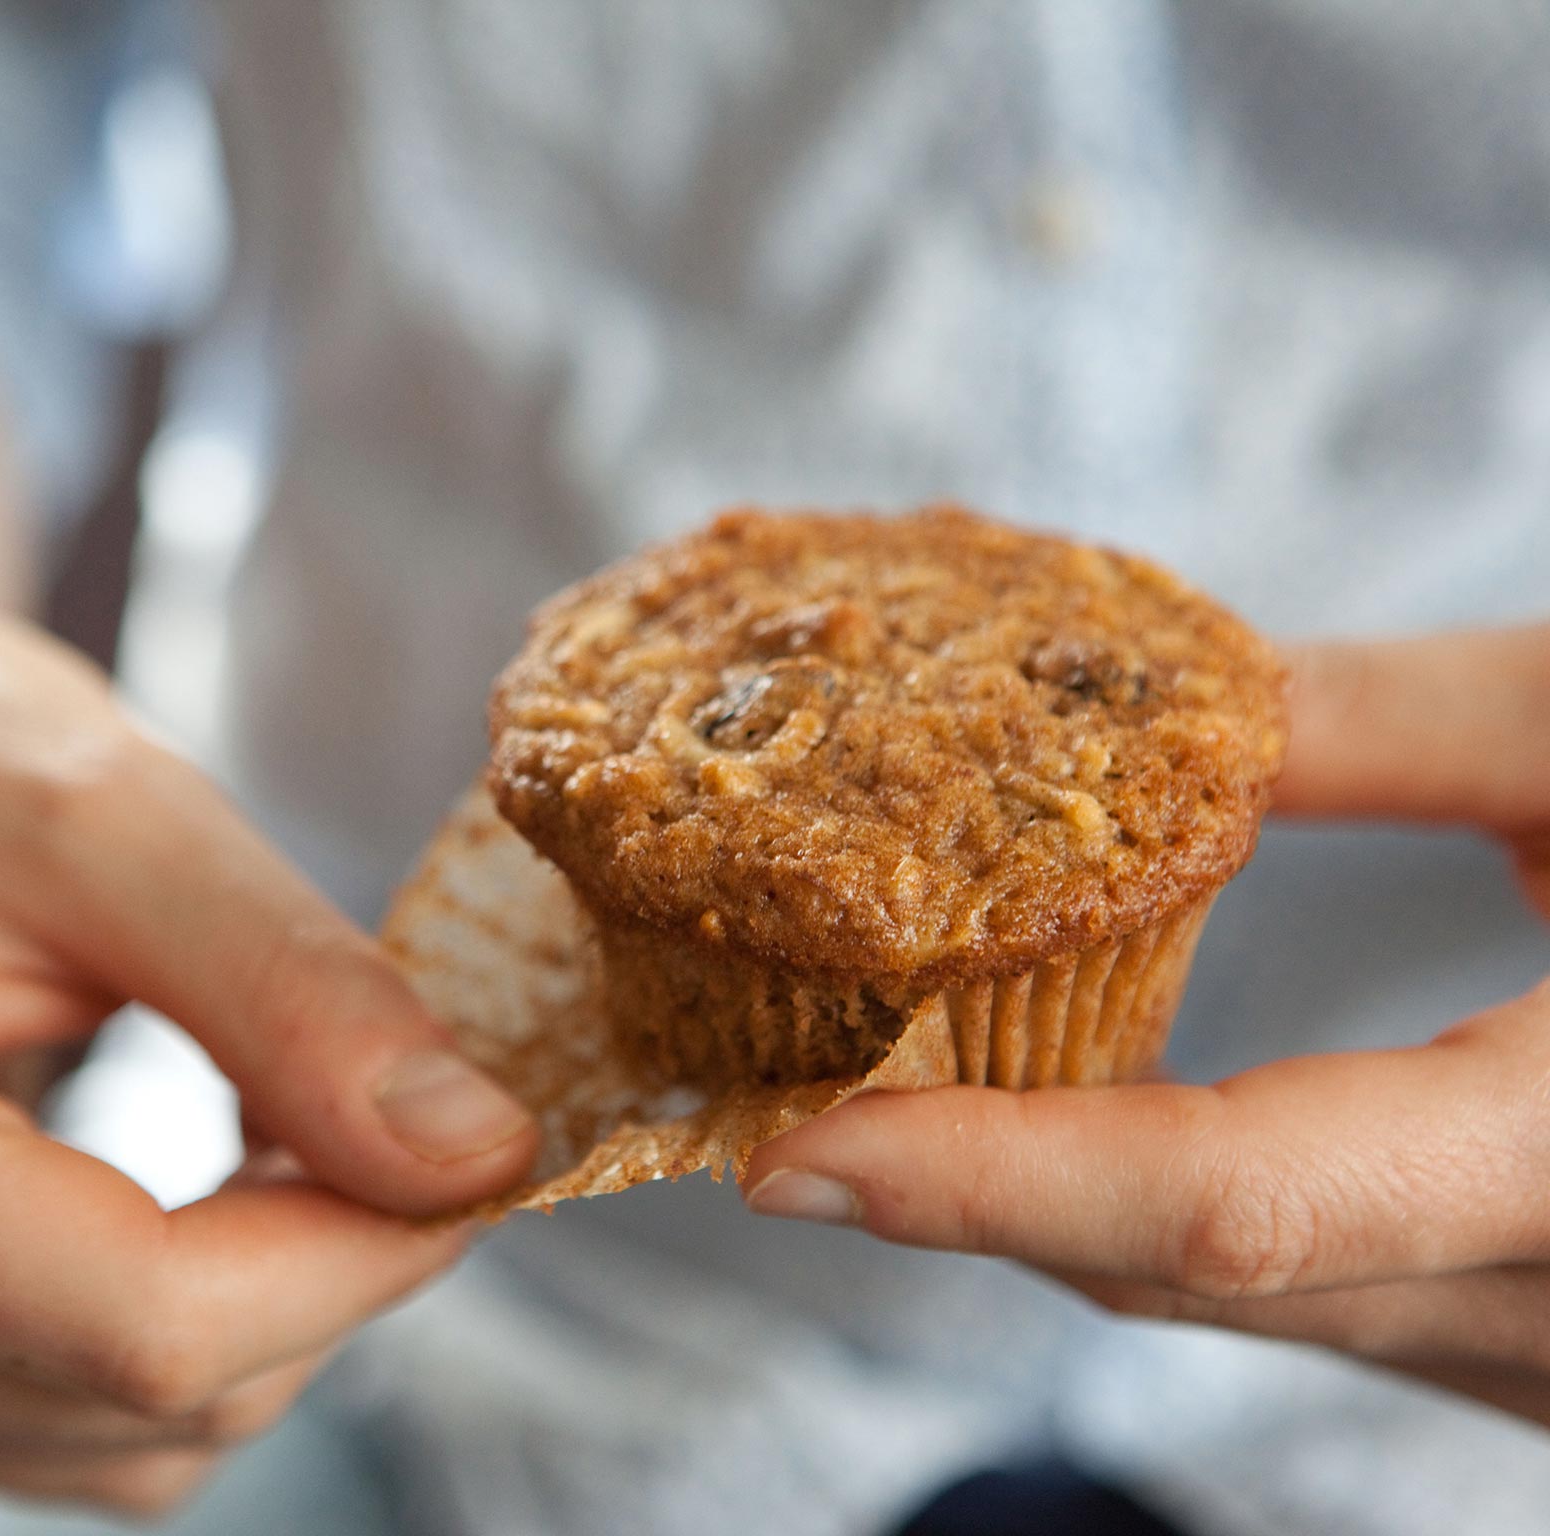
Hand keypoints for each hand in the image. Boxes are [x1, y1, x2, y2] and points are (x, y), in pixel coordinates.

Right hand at [0, 511, 536, 1513]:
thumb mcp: (110, 808)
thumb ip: (292, 991)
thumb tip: (476, 1157)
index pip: (150, 1325)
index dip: (362, 1246)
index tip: (480, 1133)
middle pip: (161, 1397)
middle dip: (328, 1257)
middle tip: (376, 1077)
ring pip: (149, 1440)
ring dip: (272, 1292)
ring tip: (261, 1102)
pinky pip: (99, 1426)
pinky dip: (202, 1315)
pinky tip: (196, 1178)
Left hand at [744, 625, 1549, 1425]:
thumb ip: (1384, 726)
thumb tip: (1153, 698)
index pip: (1234, 1211)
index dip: (988, 1187)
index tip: (787, 1157)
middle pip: (1182, 1276)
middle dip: (964, 1195)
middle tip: (770, 1088)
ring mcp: (1536, 1346)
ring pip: (1225, 1296)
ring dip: (1037, 1199)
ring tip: (867, 1079)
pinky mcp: (1515, 1317)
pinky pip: (1290, 1281)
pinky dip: (1146, 1199)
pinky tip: (1052, 1100)